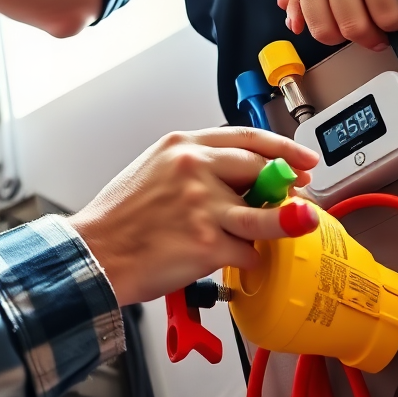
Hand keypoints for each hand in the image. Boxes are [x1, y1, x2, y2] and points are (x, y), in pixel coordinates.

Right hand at [69, 128, 318, 305]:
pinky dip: (247, 258)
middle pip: (261, 170)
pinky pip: (247, 251)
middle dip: (283, 188)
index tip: (302, 159)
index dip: (283, 148)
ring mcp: (204, 206)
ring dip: (288, 221)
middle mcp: (194, 169)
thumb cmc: (119, 218)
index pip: (246, 137)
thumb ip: (195, 167)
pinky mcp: (209, 244)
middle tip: (293, 199)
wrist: (95, 252)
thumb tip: (239, 179)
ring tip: (302, 222)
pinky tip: (234, 259)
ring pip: (266, 214)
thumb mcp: (154, 170)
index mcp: (181, 146)